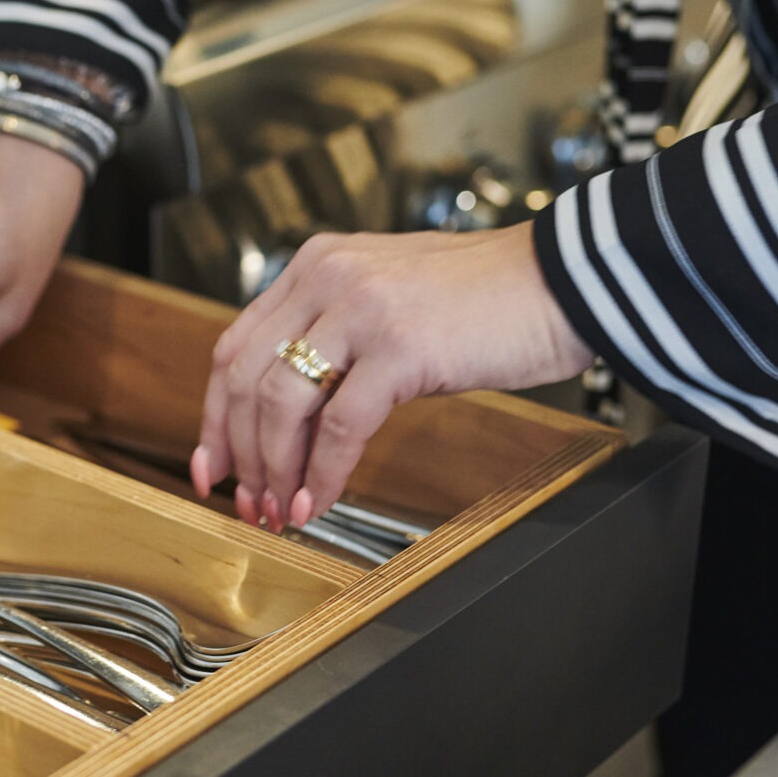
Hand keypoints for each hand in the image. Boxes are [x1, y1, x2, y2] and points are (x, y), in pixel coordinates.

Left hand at [191, 225, 594, 531]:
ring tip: (281, 511)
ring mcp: (362, 309)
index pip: (235, 347)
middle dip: (239, 454)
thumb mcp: (390, 301)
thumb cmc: (489, 299)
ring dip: (275, 471)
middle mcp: (328, 277)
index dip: (214, 416)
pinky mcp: (401, 346)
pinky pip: (340, 426)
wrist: (567, 279)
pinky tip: (319, 502)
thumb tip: (291, 422)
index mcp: (317, 265)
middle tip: (245, 503)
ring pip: (281, 404)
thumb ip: (335, 338)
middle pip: (244, 379)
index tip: (211, 467)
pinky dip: (322, 474)